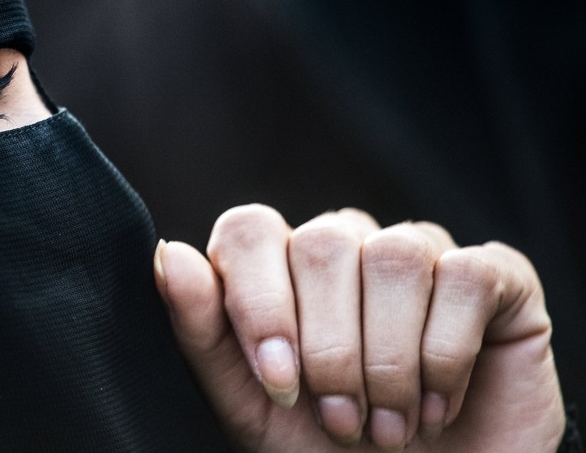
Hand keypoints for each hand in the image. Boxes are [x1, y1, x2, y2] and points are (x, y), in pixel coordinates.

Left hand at [153, 205, 564, 451]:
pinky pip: (463, 276)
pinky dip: (445, 355)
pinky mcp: (491, 274)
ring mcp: (418, 253)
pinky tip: (438, 404)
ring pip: (392, 255)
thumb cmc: (326, 451)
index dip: (260, 302)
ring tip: (389, 427)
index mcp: (282, 270)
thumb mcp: (251, 406)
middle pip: (321, 243)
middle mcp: (347, 248)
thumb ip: (205, 332)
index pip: (251, 229)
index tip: (280, 383)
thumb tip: (170, 254)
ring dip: (389, 361)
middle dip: (330, 350)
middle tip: (343, 423)